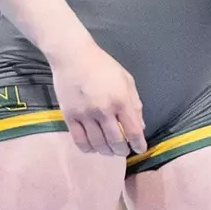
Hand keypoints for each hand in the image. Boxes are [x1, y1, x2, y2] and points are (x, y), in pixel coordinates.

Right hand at [49, 41, 146, 156]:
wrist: (73, 57)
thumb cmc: (103, 66)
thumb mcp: (126, 80)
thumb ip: (135, 103)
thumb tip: (140, 126)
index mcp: (121, 100)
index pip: (133, 130)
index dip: (138, 144)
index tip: (140, 149)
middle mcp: (104, 110)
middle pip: (115, 141)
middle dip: (122, 151)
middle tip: (124, 152)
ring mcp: (85, 115)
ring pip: (98, 144)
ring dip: (106, 152)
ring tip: (110, 151)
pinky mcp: (69, 117)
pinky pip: (79, 140)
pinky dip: (88, 148)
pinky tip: (93, 148)